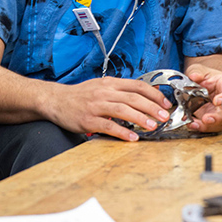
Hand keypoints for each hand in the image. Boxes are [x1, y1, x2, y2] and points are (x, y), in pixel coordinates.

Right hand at [46, 77, 171, 140]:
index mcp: (110, 83)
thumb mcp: (101, 86)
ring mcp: (96, 106)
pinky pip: (108, 126)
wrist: (56, 100)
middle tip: (164, 116)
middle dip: (152, 107)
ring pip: (123, 110)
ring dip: (140, 118)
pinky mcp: (88, 120)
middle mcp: (104, 92)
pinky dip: (122, 132)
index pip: (137, 85)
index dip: (154, 94)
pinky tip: (132, 138)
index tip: (165, 103)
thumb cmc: (81, 95)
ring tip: (152, 126)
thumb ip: (121, 90)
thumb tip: (145, 95)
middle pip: (133, 98)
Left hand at [185, 64, 221, 132]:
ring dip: (207, 126)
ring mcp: (218, 113)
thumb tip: (194, 76)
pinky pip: (208, 127)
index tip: (217, 100)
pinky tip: (191, 124)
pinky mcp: (210, 118)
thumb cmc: (208, 76)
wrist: (204, 82)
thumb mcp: (201, 70)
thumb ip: (197, 72)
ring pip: (219, 124)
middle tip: (207, 118)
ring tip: (195, 124)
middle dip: (218, 118)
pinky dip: (199, 127)